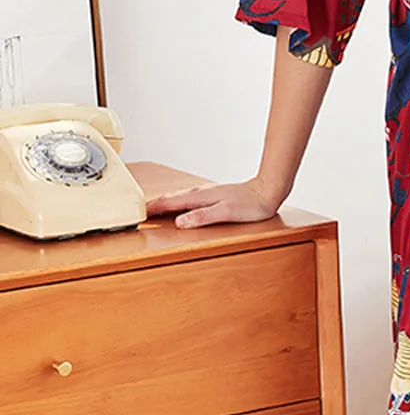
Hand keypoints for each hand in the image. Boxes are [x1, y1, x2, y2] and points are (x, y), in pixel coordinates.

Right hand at [146, 176, 284, 229]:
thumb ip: (202, 217)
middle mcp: (200, 193)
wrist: (267, 191)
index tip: (136, 213)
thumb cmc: (250, 204)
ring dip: (164, 203)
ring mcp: (206, 194)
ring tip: (153, 209)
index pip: (169, 202)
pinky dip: (177, 203)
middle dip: (153, 204)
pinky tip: (179, 207)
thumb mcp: (226, 213)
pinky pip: (188, 200)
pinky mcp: (213, 196)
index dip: (152, 208)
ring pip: (179, 198)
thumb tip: (179, 222)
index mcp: (199, 197)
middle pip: (170, 199)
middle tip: (137, 212)